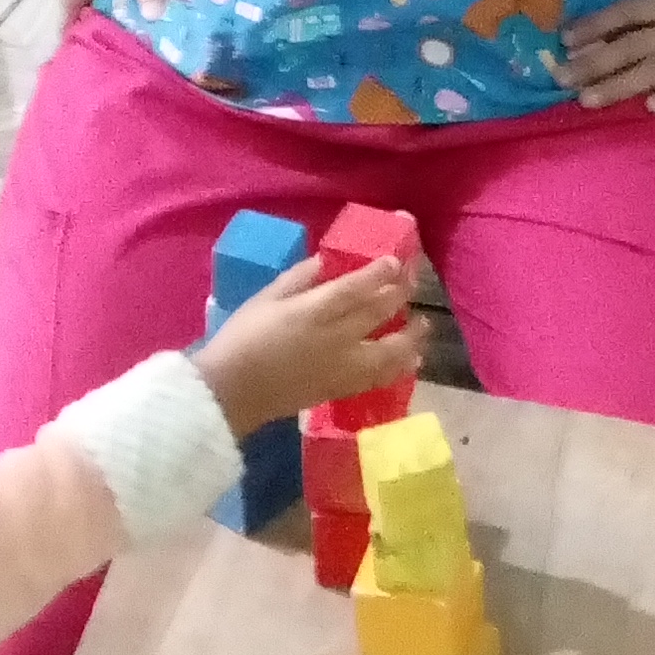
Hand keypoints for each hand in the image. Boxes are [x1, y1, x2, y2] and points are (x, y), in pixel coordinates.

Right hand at [193, 256, 420, 436]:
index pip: (358, 287)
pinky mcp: (342, 389)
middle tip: (412, 281)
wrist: (231, 393)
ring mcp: (343, 367)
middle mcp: (337, 338)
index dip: (381, 272)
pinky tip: (410, 359)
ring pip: (391, 352)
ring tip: (423, 325)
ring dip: (412, 336)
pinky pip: (380, 377)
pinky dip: (399, 366)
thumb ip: (298, 279)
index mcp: (315, 311)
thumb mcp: (265, 299)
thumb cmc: (242, 339)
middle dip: (401, 294)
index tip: (395, 261)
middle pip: (380, 312)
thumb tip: (326, 262)